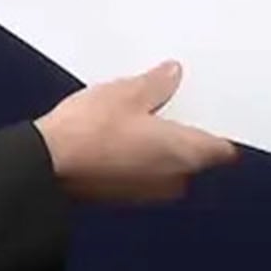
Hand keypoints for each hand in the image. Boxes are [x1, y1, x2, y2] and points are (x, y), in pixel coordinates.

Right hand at [34, 61, 238, 202]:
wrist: (48, 165)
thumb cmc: (89, 132)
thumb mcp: (126, 93)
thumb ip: (157, 84)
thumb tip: (172, 75)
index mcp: (186, 154)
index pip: (223, 147)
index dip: (217, 126)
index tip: (207, 106)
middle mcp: (175, 179)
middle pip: (194, 154)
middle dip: (182, 130)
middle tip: (165, 100)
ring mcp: (148, 192)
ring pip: (165, 163)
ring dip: (156, 144)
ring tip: (133, 114)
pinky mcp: (123, 195)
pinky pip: (142, 172)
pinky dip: (136, 155)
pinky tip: (114, 134)